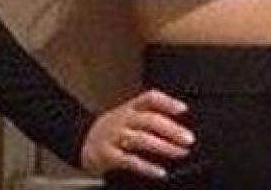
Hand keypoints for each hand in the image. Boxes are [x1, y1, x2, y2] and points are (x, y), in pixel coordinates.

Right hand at [80, 89, 196, 179]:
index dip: (167, 102)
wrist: (81, 142)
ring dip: (164, 146)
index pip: (149, 98)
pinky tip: (160, 171)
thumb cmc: (112, 131)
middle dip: (172, 129)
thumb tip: (179, 129)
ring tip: (180, 152)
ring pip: (141, 139)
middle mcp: (122, 120)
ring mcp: (114, 137)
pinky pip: (129, 160)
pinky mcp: (107, 155)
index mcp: (129, 109)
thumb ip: (148, 118)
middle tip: (189, 139)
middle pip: (149, 120)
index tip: (183, 109)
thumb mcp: (127, 117)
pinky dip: (146, 167)